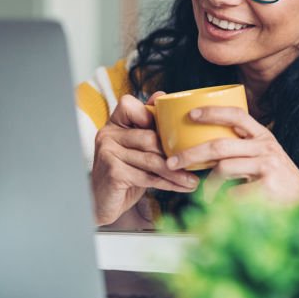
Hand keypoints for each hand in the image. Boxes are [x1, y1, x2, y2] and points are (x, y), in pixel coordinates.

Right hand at [90, 92, 199, 225]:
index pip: (128, 105)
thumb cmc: (125, 171)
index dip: (149, 113)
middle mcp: (107, 135)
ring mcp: (108, 154)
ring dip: (176, 172)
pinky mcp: (113, 173)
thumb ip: (146, 126)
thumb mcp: (135, 147)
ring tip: (194, 179)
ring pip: (151, 159)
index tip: (168, 128)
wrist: (103, 203)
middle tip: (195, 161)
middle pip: (149, 137)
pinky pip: (147, 177)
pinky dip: (168, 183)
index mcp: (114, 124)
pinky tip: (182, 186)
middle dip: (175, 152)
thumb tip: (161, 94)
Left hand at [166, 106, 298, 203]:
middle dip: (190, 153)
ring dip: (205, 184)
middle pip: (219, 145)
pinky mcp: (266, 187)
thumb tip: (204, 150)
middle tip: (173, 161)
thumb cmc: (280, 181)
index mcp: (264, 136)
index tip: (190, 114)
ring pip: (222, 168)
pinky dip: (221, 199)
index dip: (212, 111)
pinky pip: (231, 192)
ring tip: (200, 192)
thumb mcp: (266, 156)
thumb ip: (244, 149)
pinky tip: (219, 205)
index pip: (237, 114)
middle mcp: (266, 147)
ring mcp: (267, 166)